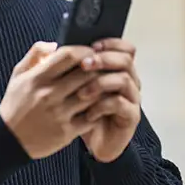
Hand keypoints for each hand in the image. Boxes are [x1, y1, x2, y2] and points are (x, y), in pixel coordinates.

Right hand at [0, 42, 105, 158]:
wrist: (8, 139)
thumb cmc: (15, 104)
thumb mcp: (18, 75)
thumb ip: (34, 54)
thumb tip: (55, 43)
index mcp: (37, 78)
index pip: (68, 55)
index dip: (84, 49)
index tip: (91, 51)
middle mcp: (49, 95)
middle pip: (85, 73)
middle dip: (97, 68)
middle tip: (103, 67)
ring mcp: (59, 114)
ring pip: (92, 95)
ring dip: (101, 88)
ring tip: (104, 85)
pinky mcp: (66, 132)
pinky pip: (92, 117)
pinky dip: (99, 110)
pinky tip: (98, 106)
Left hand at [75, 38, 141, 162]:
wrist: (91, 140)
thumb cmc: (82, 111)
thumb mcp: (70, 86)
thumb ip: (65, 65)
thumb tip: (52, 46)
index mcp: (116, 69)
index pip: (124, 47)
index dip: (110, 43)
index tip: (91, 46)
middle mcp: (128, 80)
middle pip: (126, 59)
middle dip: (103, 59)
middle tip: (84, 64)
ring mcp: (131, 98)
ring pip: (124, 80)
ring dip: (101, 82)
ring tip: (81, 92)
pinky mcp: (131, 116)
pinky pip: (121, 104)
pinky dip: (103, 105)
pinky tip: (88, 112)